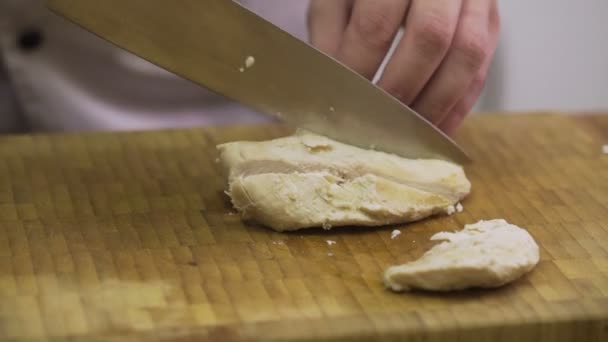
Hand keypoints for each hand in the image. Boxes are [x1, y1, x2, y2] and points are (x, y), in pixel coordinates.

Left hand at [308, 0, 499, 133]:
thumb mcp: (336, 1)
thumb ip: (330, 40)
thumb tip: (330, 93)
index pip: (376, 23)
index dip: (360, 69)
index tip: (344, 102)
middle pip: (431, 37)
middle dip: (400, 89)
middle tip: (376, 122)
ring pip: (467, 56)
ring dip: (435, 104)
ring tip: (406, 135)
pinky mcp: (492, 23)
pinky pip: (482, 70)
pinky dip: (458, 107)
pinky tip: (433, 130)